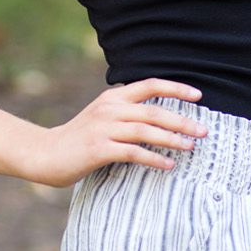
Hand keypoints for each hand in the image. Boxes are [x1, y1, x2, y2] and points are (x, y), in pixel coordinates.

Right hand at [25, 78, 210, 188]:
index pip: (148, 85)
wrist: (46, 153)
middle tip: (204, 130)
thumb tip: (161, 119)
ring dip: (172, 138)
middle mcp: (108, 109)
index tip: (198, 95)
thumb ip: (126, 114)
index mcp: (111, 98)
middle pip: (153, 110)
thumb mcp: (102, 118)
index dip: (175, 88)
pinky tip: (169, 165)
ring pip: (145, 130)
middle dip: (181, 120)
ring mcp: (103, 129)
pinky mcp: (98, 149)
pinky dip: (154, 158)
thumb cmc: (79, 139)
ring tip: (191, 146)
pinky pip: (133, 152)